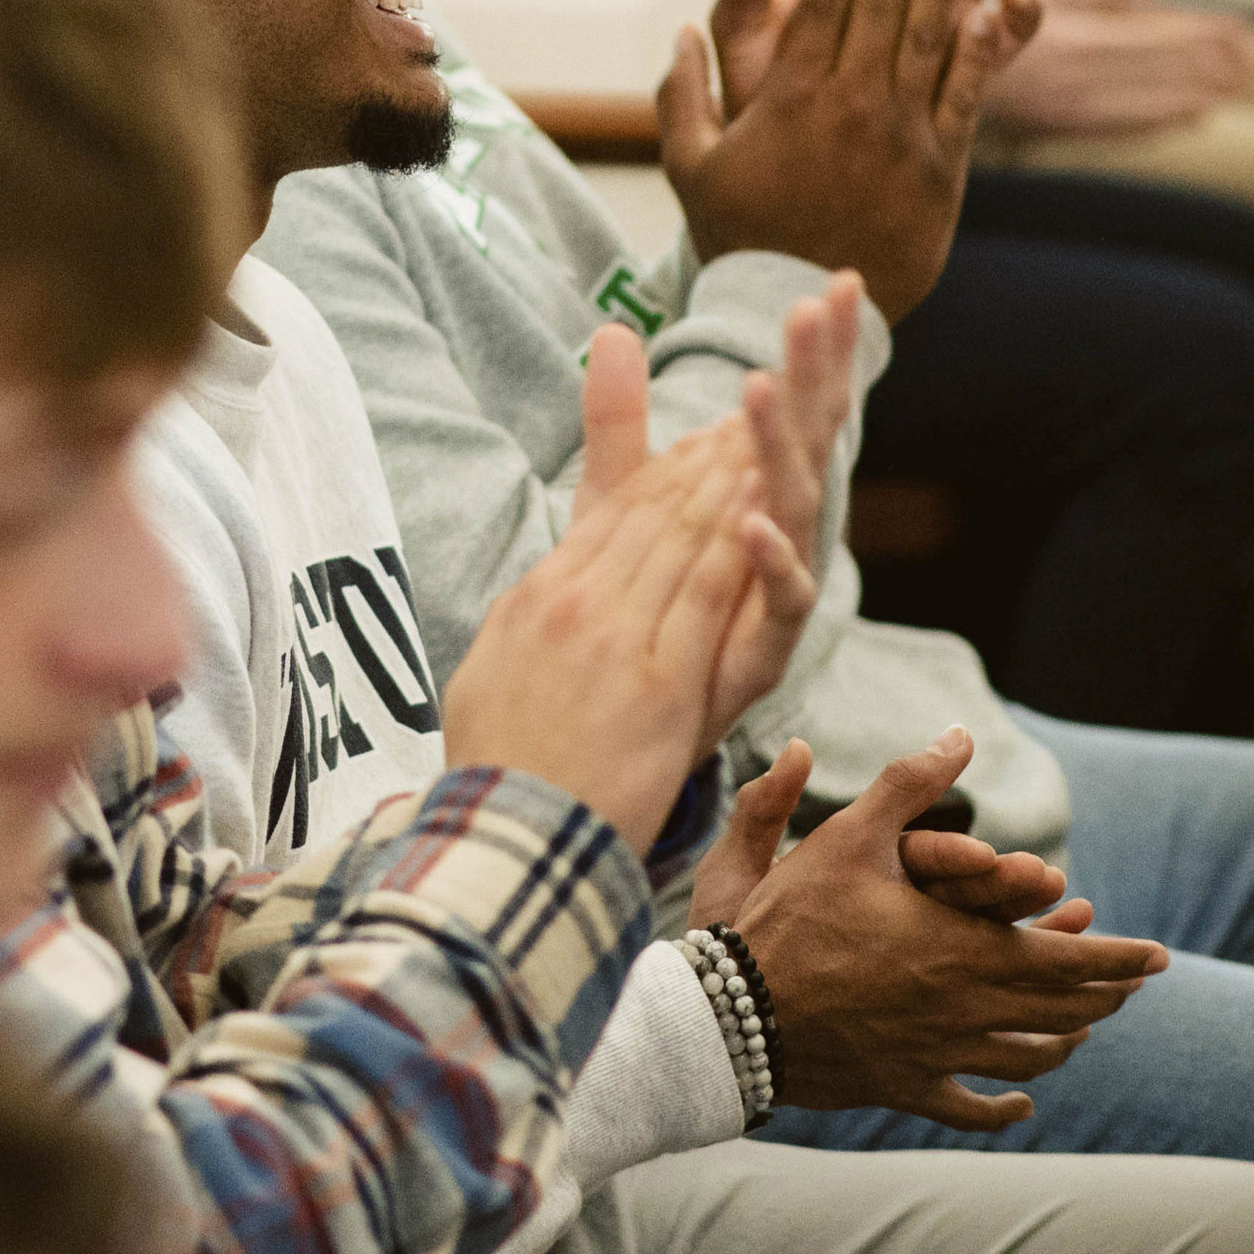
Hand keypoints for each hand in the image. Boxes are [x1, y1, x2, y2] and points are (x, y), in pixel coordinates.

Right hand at [444, 330, 796, 855]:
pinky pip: (702, 593)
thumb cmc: (500, 771)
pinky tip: (763, 496)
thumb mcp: (489, 670)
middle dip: (702, 457)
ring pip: (680, 537)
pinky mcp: (659, 681)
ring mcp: (614, 638)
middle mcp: (573, 602)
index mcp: (536, 596)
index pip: (610, 516)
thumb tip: (536, 590)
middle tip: (748, 410)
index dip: (662, 471)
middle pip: (650, 512)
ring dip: (725, 477)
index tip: (700, 439)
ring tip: (765, 429)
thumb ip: (522, 619)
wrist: (508, 843)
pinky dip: (734, 539)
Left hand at [566, 294, 864, 762]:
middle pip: (809, 439)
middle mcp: (783, 534)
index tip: (836, 280)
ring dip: (779, 446)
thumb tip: (612, 326)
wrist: (626, 730)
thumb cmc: (647, 610)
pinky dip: (771, 559)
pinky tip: (754, 519)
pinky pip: (781, 600)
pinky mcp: (765, 647)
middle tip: (824, 303)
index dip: (817, 346)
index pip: (796, 402)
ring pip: (795, 505)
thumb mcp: (622, 503)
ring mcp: (779, 589)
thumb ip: (621, 422)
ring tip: (760, 387)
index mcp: (760, 493)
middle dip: (818, 371)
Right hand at [660, 0, 1041, 317]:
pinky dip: (979, 45)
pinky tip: (991, 7)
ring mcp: (900, 133)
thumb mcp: (689, 164)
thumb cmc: (739, 235)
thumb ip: (680, 93)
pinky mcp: (941, 166)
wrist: (798, 307)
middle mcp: (849, 105)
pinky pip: (967, 92)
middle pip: (878, 8)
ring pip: (925, 38)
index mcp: (791, 98)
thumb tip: (681, 31)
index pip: (820, 7)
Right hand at [733, 727, 1167, 1128]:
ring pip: (1025, 1055)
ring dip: (1065, 1040)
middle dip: (1105, 994)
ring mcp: (937, 1053)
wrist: (735, 1012)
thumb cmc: (792, 916)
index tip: (1158, 957)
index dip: (1117, 958)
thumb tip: (960, 735)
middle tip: (1135, 984)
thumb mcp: (849, 834)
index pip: (1067, 958)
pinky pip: (969, 1106)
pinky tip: (1023, 1103)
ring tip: (1086, 1028)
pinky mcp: (903, 1085)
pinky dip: (1004, 1106)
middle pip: (1060, 1009)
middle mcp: (964, 1006)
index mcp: (962, 947)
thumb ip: (909, 782)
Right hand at [982, 0, 1253, 136]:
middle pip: (1160, 71)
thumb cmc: (976, 12)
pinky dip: (1159, 122)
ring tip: (1237, 87)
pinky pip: (1120, 128)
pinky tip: (1192, 119)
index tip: (1245, 31)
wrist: (927, 73)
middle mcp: (1078, 75)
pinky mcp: (1056, 127)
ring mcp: (1068, 106)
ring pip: (1147, 101)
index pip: (1155, 34)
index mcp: (1076, 32)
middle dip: (1210, 65)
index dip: (1202, 33)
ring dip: (1196, 92)